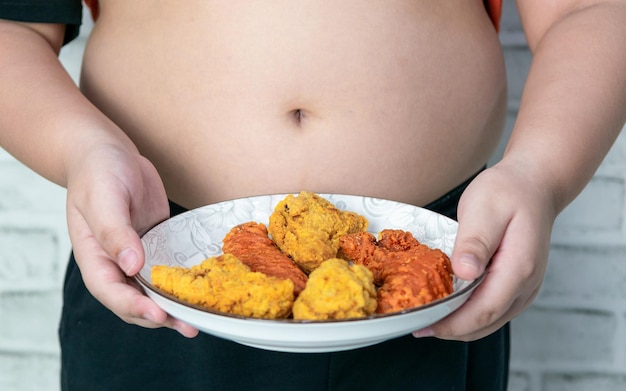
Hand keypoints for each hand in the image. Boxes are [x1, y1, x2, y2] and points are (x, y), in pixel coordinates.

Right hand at [65, 143, 198, 336]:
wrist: (109, 153)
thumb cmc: (98, 173)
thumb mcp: (103, 198)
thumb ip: (115, 232)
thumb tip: (131, 266)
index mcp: (95, 258)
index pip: (112, 292)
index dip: (135, 307)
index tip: (159, 315)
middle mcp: (115, 263)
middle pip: (135, 300)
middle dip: (160, 316)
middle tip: (190, 326)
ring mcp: (137, 256)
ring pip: (154, 290)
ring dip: (174, 306)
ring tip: (200, 319)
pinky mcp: (156, 245)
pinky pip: (168, 270)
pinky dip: (182, 282)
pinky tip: (204, 289)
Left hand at [414, 162, 556, 340]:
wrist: (534, 185)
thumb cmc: (508, 192)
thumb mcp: (486, 207)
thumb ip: (475, 241)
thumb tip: (464, 273)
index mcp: (518, 267)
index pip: (484, 310)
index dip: (452, 323)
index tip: (424, 325)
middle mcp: (526, 285)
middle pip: (486, 322)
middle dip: (451, 329)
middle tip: (417, 326)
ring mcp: (525, 288)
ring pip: (490, 321)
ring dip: (459, 326)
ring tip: (427, 321)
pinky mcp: (518, 286)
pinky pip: (493, 310)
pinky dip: (470, 315)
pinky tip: (448, 308)